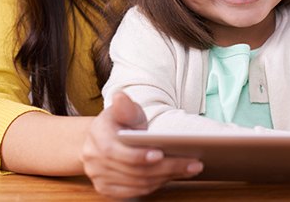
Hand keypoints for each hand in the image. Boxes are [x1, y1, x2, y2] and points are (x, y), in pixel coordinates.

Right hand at [81, 92, 202, 197]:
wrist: (101, 140)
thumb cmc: (119, 123)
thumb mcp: (123, 110)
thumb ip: (125, 107)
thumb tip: (121, 97)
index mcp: (98, 138)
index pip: (120, 152)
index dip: (140, 156)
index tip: (161, 154)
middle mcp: (94, 162)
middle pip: (135, 171)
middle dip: (167, 168)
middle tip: (194, 163)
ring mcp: (100, 178)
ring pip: (138, 184)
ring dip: (166, 178)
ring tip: (191, 168)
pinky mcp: (107, 190)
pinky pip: (136, 192)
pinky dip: (157, 185)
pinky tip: (175, 175)